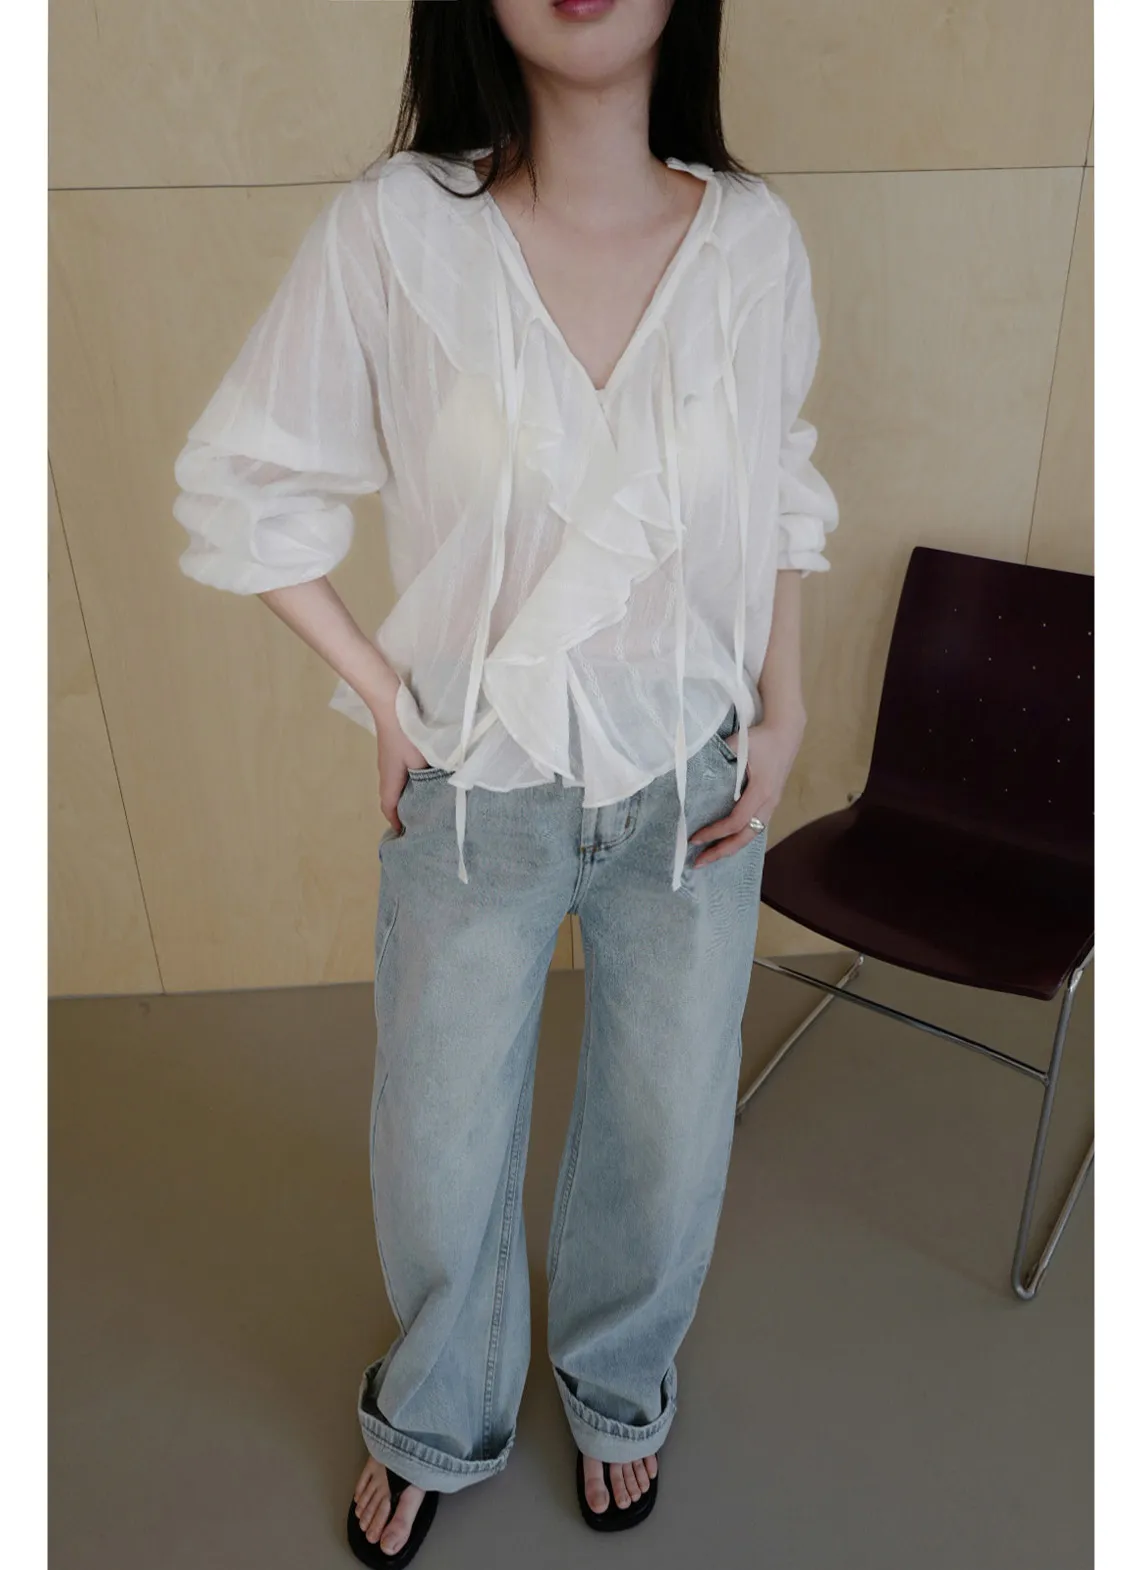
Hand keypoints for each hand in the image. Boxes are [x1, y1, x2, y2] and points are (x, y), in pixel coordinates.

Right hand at [371, 689, 430, 835]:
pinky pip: (399, 775)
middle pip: (392, 799)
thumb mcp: (423, 758)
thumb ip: (432, 775)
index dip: (397, 823)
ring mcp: (388, 761)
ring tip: (425, 805)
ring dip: (407, 798)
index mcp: (390, 779)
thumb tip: (445, 789)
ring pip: (396, 786)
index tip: (408, 836)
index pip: (389, 808)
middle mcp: (386, 773)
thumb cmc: (406, 733)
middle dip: (403, 813)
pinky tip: (423, 780)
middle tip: (421, 823)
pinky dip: (409, 784)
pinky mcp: (393, 752)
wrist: (391, 703)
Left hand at [689, 712, 805, 867]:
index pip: (735, 821)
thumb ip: (717, 757)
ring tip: (710, 856)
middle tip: (698, 863)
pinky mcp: (771, 802)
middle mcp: (769, 803)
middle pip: (745, 837)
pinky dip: (739, 838)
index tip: (694, 838)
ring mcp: (772, 804)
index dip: (714, 832)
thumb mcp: (738, 744)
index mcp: (761, 791)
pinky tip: (725, 842)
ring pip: (752, 835)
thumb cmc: (761, 737)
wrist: (787, 731)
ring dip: (730, 848)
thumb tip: (689, 770)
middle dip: (721, 852)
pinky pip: (755, 827)